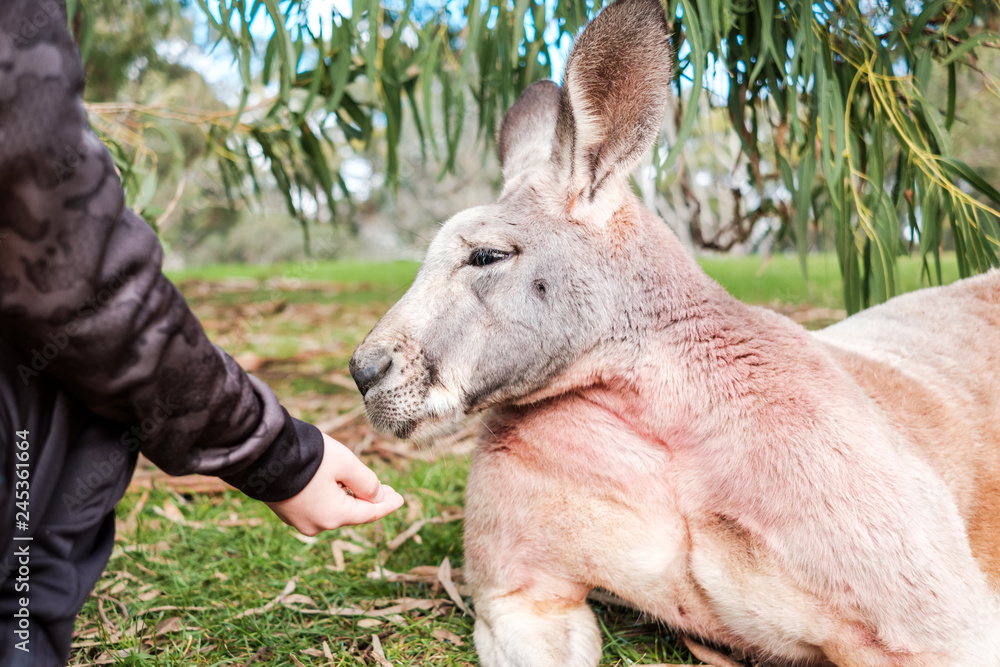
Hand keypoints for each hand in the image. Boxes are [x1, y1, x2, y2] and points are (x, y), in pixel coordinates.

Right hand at [266, 433, 404, 534]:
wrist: (261, 454)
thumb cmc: (307, 457)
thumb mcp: (346, 464)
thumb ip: (367, 482)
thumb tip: (377, 497)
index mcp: (334, 516)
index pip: (369, 513)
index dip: (387, 505)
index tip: (401, 499)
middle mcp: (316, 525)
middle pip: (352, 513)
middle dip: (370, 500)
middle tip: (388, 492)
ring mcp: (298, 520)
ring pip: (334, 510)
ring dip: (350, 498)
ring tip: (362, 486)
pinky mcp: (286, 511)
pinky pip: (317, 507)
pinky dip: (331, 498)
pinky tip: (337, 487)